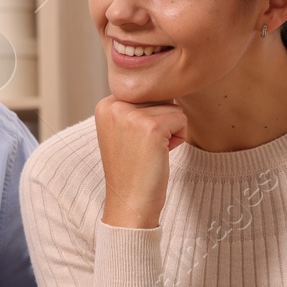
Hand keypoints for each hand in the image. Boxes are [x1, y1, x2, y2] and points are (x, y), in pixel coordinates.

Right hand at [94, 95, 188, 227]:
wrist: (129, 201)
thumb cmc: (132, 169)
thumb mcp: (124, 130)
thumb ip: (136, 106)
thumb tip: (167, 84)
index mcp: (105, 105)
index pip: (146, 93)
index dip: (149, 118)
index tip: (135, 142)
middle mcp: (114, 106)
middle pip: (159, 97)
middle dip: (160, 122)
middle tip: (143, 149)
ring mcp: (131, 115)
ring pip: (172, 107)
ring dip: (170, 131)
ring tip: (151, 152)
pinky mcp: (150, 127)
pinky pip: (181, 119)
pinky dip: (178, 137)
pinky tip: (160, 154)